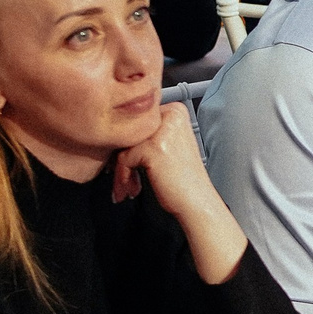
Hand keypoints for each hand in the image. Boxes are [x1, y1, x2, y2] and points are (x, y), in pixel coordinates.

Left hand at [114, 103, 249, 281]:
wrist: (197, 202)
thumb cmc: (183, 180)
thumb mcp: (169, 145)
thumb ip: (148, 133)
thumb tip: (115, 131)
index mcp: (176, 111)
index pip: (138, 122)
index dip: (130, 145)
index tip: (128, 165)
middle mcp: (171, 116)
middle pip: (129, 133)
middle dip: (123, 159)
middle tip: (125, 180)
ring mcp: (162, 131)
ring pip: (123, 146)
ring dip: (121, 170)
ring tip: (129, 188)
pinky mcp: (152, 148)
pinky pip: (123, 159)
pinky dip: (123, 177)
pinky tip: (132, 190)